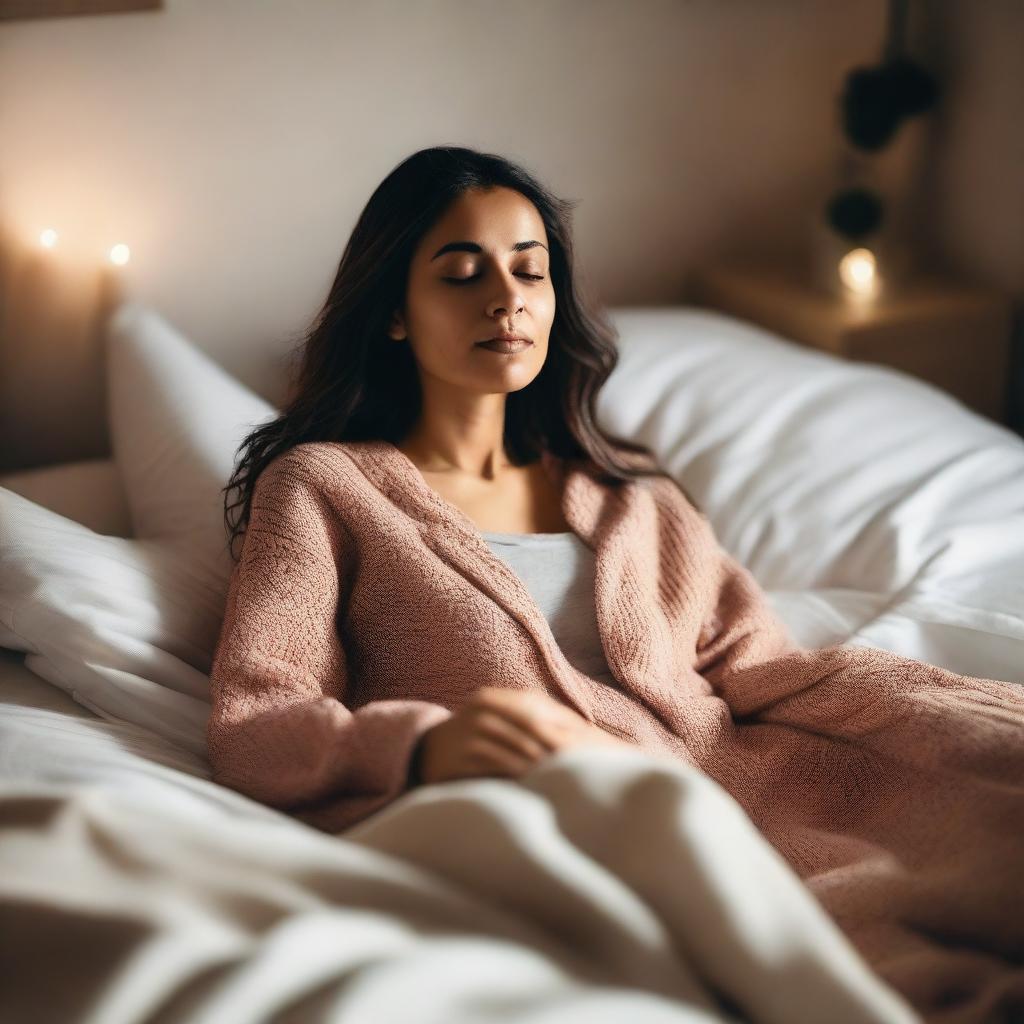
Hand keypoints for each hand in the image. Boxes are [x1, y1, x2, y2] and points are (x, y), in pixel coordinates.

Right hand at [412, 686, 631, 785]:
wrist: (426, 752)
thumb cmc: (472, 738)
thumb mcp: (494, 718)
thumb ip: (527, 717)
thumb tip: (576, 728)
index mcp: (492, 698)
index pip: (536, 709)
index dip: (561, 726)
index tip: (586, 745)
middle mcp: (482, 711)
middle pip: (530, 729)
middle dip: (557, 748)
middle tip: (582, 764)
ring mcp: (471, 732)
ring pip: (517, 748)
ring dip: (542, 764)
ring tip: (566, 776)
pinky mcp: (462, 756)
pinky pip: (498, 766)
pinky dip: (519, 775)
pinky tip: (535, 784)